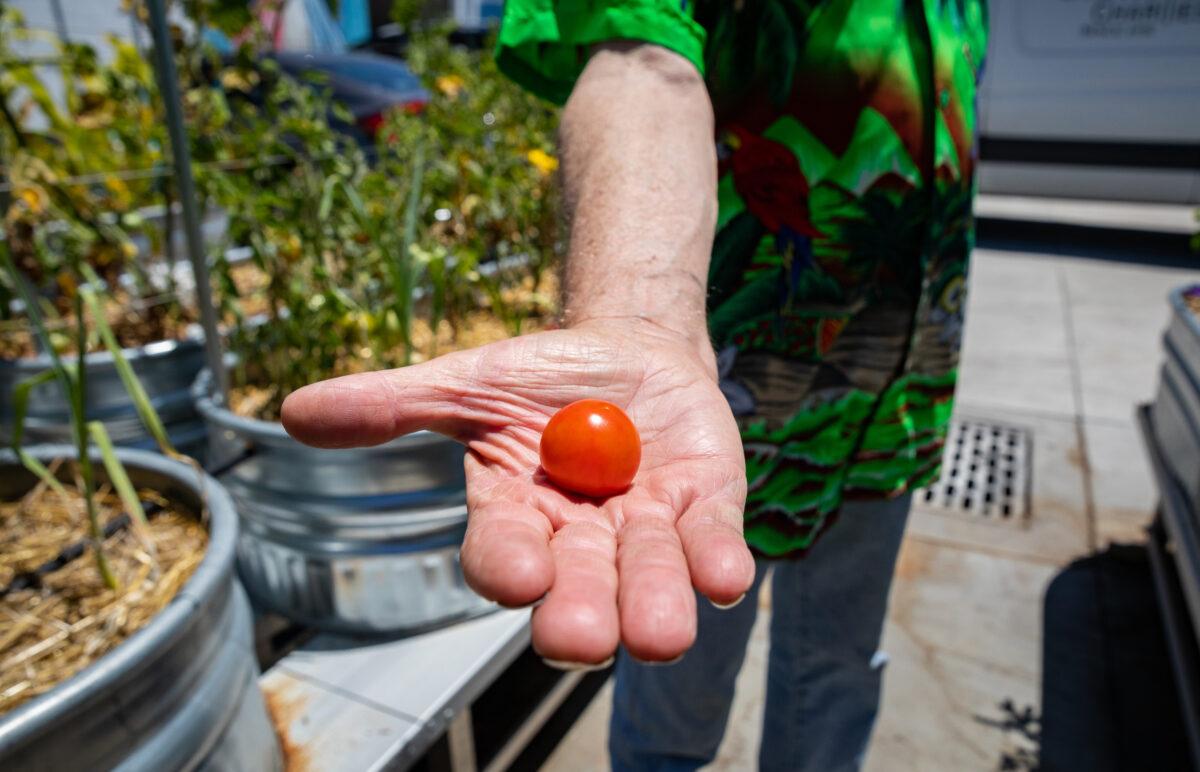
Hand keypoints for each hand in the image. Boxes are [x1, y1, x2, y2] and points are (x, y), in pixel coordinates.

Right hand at [281, 320, 754, 663]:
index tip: (516, 573)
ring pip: (649, 583)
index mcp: (517, 518)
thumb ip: (392, 405)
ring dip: (654, 605)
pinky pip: (713, 547)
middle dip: (578, 614)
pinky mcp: (707, 512)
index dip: (507, 566)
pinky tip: (724, 578)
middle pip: (577, 591)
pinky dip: (718, 565)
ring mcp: (648, 533)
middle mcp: (581, 543)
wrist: (631, 351)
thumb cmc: (542, 378)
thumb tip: (293, 413)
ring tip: (658, 632)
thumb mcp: (467, 384)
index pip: (503, 554)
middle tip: (577, 638)